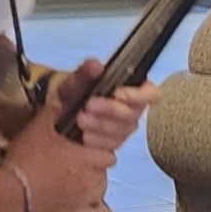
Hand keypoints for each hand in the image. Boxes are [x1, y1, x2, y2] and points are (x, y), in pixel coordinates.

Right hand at [0, 75, 118, 211]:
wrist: (10, 192)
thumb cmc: (26, 158)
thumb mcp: (39, 127)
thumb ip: (56, 111)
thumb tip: (64, 98)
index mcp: (89, 157)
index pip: (108, 153)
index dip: (96, 148)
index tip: (83, 147)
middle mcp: (94, 180)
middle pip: (103, 171)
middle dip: (93, 166)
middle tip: (72, 162)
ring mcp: (86, 200)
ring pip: (101, 190)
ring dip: (91, 184)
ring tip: (72, 179)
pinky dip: (94, 208)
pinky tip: (84, 201)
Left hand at [45, 58, 160, 153]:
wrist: (59, 111)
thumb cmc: (73, 92)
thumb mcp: (74, 80)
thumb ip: (85, 72)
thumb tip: (96, 65)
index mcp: (130, 89)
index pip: (151, 93)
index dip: (139, 95)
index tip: (118, 93)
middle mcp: (131, 110)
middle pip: (132, 114)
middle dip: (110, 110)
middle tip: (88, 105)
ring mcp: (122, 129)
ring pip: (121, 131)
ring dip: (100, 125)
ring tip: (80, 119)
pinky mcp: (111, 144)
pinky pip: (110, 146)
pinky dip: (96, 140)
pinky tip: (83, 135)